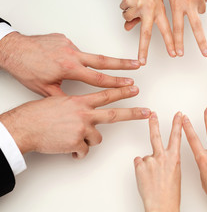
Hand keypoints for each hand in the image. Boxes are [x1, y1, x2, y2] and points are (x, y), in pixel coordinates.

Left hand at [0, 32, 139, 95]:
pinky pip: (75, 49)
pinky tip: (65, 61)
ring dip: (95, 61)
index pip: (98, 78)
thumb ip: (64, 97)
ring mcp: (69, 45)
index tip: (129, 83)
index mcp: (70, 68)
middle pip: (104, 60)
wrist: (12, 48)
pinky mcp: (64, 39)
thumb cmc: (26, 69)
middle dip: (122, 64)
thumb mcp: (45, 89)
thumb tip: (76, 105)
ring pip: (89, 55)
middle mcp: (72, 54)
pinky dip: (76, 57)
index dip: (116, 82)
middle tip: (137, 64)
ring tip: (84, 67)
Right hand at [0, 86, 150, 157]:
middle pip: (114, 114)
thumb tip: (86, 111)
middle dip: (133, 113)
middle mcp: (84, 114)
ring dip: (89, 141)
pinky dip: (77, 152)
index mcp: (80, 102)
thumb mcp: (60, 102)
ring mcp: (81, 129)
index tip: (134, 88)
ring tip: (75, 139)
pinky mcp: (76, 143)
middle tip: (147, 112)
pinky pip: (83, 151)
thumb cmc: (39, 114)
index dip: (122, 91)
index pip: (106, 95)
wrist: (25, 127)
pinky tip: (68, 149)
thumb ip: (77, 106)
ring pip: (97, 138)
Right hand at [121, 0, 174, 64]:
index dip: (171, 43)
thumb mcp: (152, 3)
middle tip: (142, 61)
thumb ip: (144, 17)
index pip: (167, 30)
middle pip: (146, 34)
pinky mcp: (129, 2)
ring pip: (128, 19)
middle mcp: (151, 10)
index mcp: (160, 11)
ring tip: (135, 2)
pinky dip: (124, 5)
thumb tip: (130, 27)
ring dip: (128, 14)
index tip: (174, 54)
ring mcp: (139, 6)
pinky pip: (123, 9)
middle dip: (143, 49)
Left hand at [134, 112, 181, 211]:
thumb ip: (168, 162)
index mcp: (175, 158)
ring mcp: (150, 160)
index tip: (178, 115)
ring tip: (152, 177)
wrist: (162, 204)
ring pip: (146, 157)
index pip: (176, 136)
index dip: (177, 124)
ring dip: (148, 165)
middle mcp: (163, 156)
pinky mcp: (140, 165)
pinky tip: (146, 178)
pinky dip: (141, 170)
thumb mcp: (175, 173)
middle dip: (154, 123)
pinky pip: (139, 163)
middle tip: (152, 114)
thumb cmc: (170, 193)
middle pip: (156, 136)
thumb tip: (159, 158)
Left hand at [163, 0, 206, 56]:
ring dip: (196, 7)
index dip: (178, 42)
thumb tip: (185, 18)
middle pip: (196, 28)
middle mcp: (189, 3)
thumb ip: (176, 8)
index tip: (179, 53)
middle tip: (206, 54)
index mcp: (176, 5)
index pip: (177, 28)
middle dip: (202, 43)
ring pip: (200, 10)